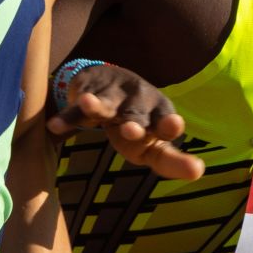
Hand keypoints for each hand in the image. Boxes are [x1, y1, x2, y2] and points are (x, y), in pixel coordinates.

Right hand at [45, 61, 205, 180]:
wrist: (106, 82)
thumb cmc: (136, 123)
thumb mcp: (152, 144)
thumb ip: (170, 160)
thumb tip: (198, 171)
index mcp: (159, 115)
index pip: (167, 126)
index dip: (169, 127)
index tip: (174, 126)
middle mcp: (139, 101)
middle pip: (136, 115)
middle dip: (134, 122)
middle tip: (131, 130)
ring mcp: (113, 94)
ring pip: (106, 103)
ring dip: (97, 105)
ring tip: (88, 105)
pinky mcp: (88, 91)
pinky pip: (75, 109)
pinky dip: (66, 118)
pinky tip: (54, 127)